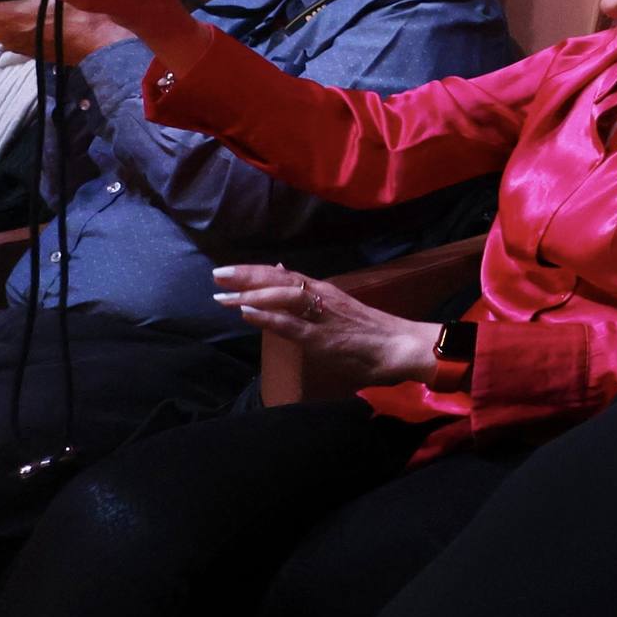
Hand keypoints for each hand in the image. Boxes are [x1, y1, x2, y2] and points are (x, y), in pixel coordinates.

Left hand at [211, 265, 438, 386]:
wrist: (400, 345)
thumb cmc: (369, 330)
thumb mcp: (334, 306)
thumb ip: (307, 293)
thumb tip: (282, 273)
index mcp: (323, 290)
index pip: (283, 275)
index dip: (253, 272)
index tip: (226, 271)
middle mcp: (321, 296)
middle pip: (279, 280)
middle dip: (246, 277)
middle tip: (217, 275)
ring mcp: (322, 315)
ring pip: (283, 298)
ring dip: (252, 295)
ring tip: (225, 296)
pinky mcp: (324, 337)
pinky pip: (292, 324)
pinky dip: (268, 316)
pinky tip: (248, 313)